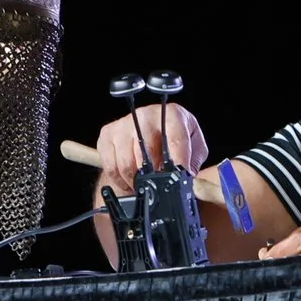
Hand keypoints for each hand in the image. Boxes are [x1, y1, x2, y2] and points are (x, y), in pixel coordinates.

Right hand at [93, 102, 209, 183]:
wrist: (151, 138)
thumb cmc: (174, 144)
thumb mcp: (193, 151)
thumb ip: (193, 164)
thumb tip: (188, 182)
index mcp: (172, 114)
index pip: (174, 137)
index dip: (177, 161)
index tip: (178, 177)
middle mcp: (146, 115)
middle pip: (146, 150)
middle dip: (154, 175)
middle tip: (160, 185)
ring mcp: (123, 124)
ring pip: (126, 162)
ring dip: (136, 181)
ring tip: (145, 184)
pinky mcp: (107, 135)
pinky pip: (110, 166)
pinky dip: (120, 179)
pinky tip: (130, 179)